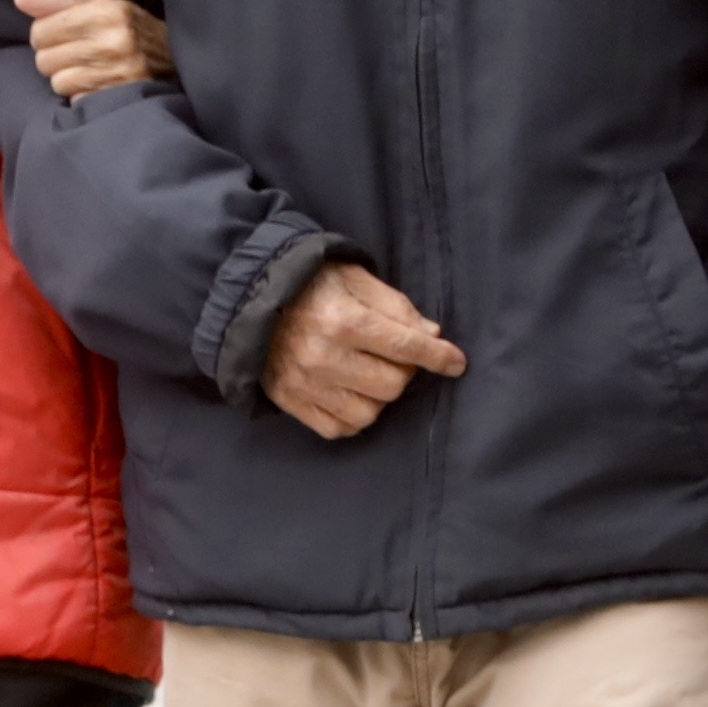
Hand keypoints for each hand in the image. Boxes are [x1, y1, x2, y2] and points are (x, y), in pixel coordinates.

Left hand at [16, 0, 174, 98]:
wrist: (179, 62)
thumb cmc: (134, 31)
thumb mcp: (104, 7)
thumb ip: (60, 3)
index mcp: (107, 12)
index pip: (42, 29)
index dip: (45, 35)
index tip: (60, 36)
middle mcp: (113, 41)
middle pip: (45, 59)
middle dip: (55, 58)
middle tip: (76, 55)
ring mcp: (117, 72)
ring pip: (57, 82)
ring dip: (67, 79)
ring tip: (89, 71)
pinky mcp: (118, 97)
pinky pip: (75, 99)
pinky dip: (81, 94)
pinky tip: (98, 85)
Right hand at [258, 260, 463, 439]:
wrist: (250, 298)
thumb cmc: (310, 283)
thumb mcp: (354, 278)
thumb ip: (395, 306)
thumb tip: (431, 336)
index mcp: (342, 318)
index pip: (406, 346)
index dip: (438, 356)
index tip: (456, 363)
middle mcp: (322, 355)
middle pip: (392, 385)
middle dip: (404, 372)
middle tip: (394, 356)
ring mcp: (304, 383)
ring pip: (369, 413)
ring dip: (379, 396)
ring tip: (370, 374)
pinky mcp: (290, 401)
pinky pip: (339, 428)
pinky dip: (354, 416)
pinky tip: (352, 393)